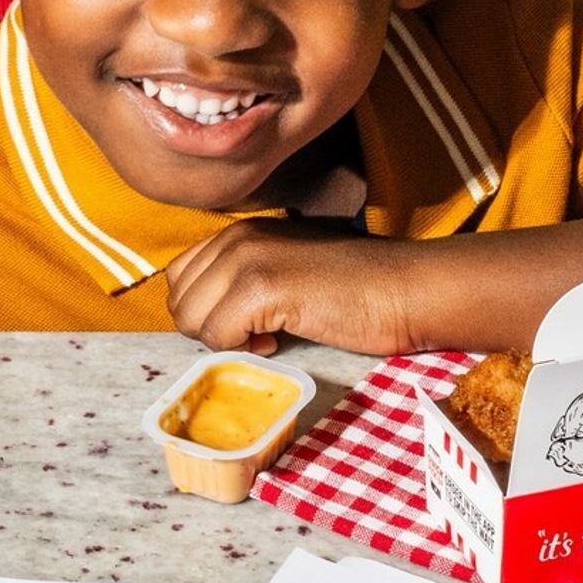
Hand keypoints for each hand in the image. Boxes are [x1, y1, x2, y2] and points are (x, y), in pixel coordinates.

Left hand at [161, 218, 419, 354]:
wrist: (404, 288)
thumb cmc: (355, 287)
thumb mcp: (288, 269)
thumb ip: (244, 280)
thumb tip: (205, 317)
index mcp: (239, 232)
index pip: (179, 279)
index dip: (205, 311)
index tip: (246, 320)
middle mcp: (236, 237)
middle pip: (179, 302)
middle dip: (210, 329)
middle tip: (257, 331)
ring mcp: (245, 260)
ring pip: (191, 320)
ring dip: (225, 340)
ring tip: (269, 334)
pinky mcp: (260, 288)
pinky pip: (217, 338)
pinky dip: (243, 350)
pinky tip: (278, 339)